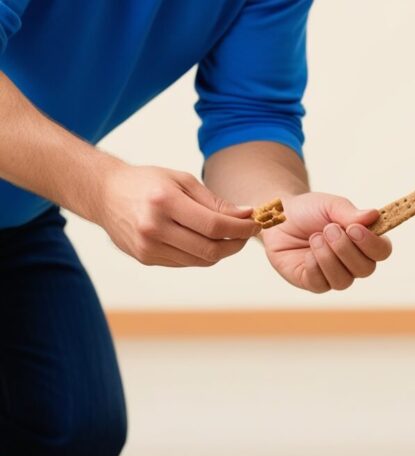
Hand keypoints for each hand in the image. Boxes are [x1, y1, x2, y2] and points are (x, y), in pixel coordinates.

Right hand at [91, 165, 260, 266]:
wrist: (105, 194)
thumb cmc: (148, 183)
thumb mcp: (182, 181)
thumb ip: (215, 202)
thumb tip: (245, 215)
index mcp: (164, 203)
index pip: (215, 226)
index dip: (241, 228)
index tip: (256, 224)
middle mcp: (154, 228)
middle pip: (210, 249)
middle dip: (236, 244)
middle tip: (246, 233)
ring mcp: (147, 247)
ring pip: (200, 260)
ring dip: (222, 251)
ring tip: (229, 236)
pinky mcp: (146, 258)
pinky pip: (185, 262)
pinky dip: (202, 254)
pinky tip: (204, 240)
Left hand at [261, 193, 392, 292]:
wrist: (278, 218)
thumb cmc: (308, 211)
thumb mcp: (329, 205)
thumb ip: (350, 212)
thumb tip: (374, 214)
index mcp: (364, 242)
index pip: (382, 251)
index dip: (372, 244)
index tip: (354, 229)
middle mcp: (353, 262)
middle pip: (366, 269)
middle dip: (346, 249)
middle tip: (328, 229)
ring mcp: (334, 274)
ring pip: (344, 280)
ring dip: (328, 258)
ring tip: (315, 238)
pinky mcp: (314, 283)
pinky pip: (321, 284)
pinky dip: (314, 267)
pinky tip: (307, 253)